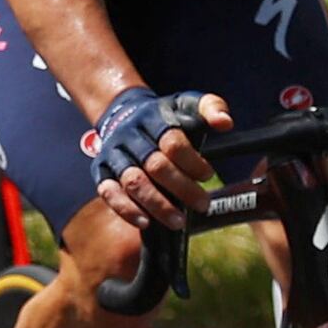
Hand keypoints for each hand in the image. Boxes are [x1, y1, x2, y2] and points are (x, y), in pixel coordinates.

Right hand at [88, 87, 229, 235]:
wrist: (123, 112)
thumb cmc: (165, 115)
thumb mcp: (189, 104)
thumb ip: (212, 108)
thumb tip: (226, 123)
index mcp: (153, 118)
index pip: (172, 142)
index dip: (192, 161)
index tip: (208, 175)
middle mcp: (130, 136)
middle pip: (155, 165)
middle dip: (182, 188)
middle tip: (203, 204)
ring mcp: (114, 154)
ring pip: (133, 181)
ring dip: (157, 204)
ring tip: (178, 222)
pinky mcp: (101, 171)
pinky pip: (108, 192)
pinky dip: (125, 209)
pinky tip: (145, 223)